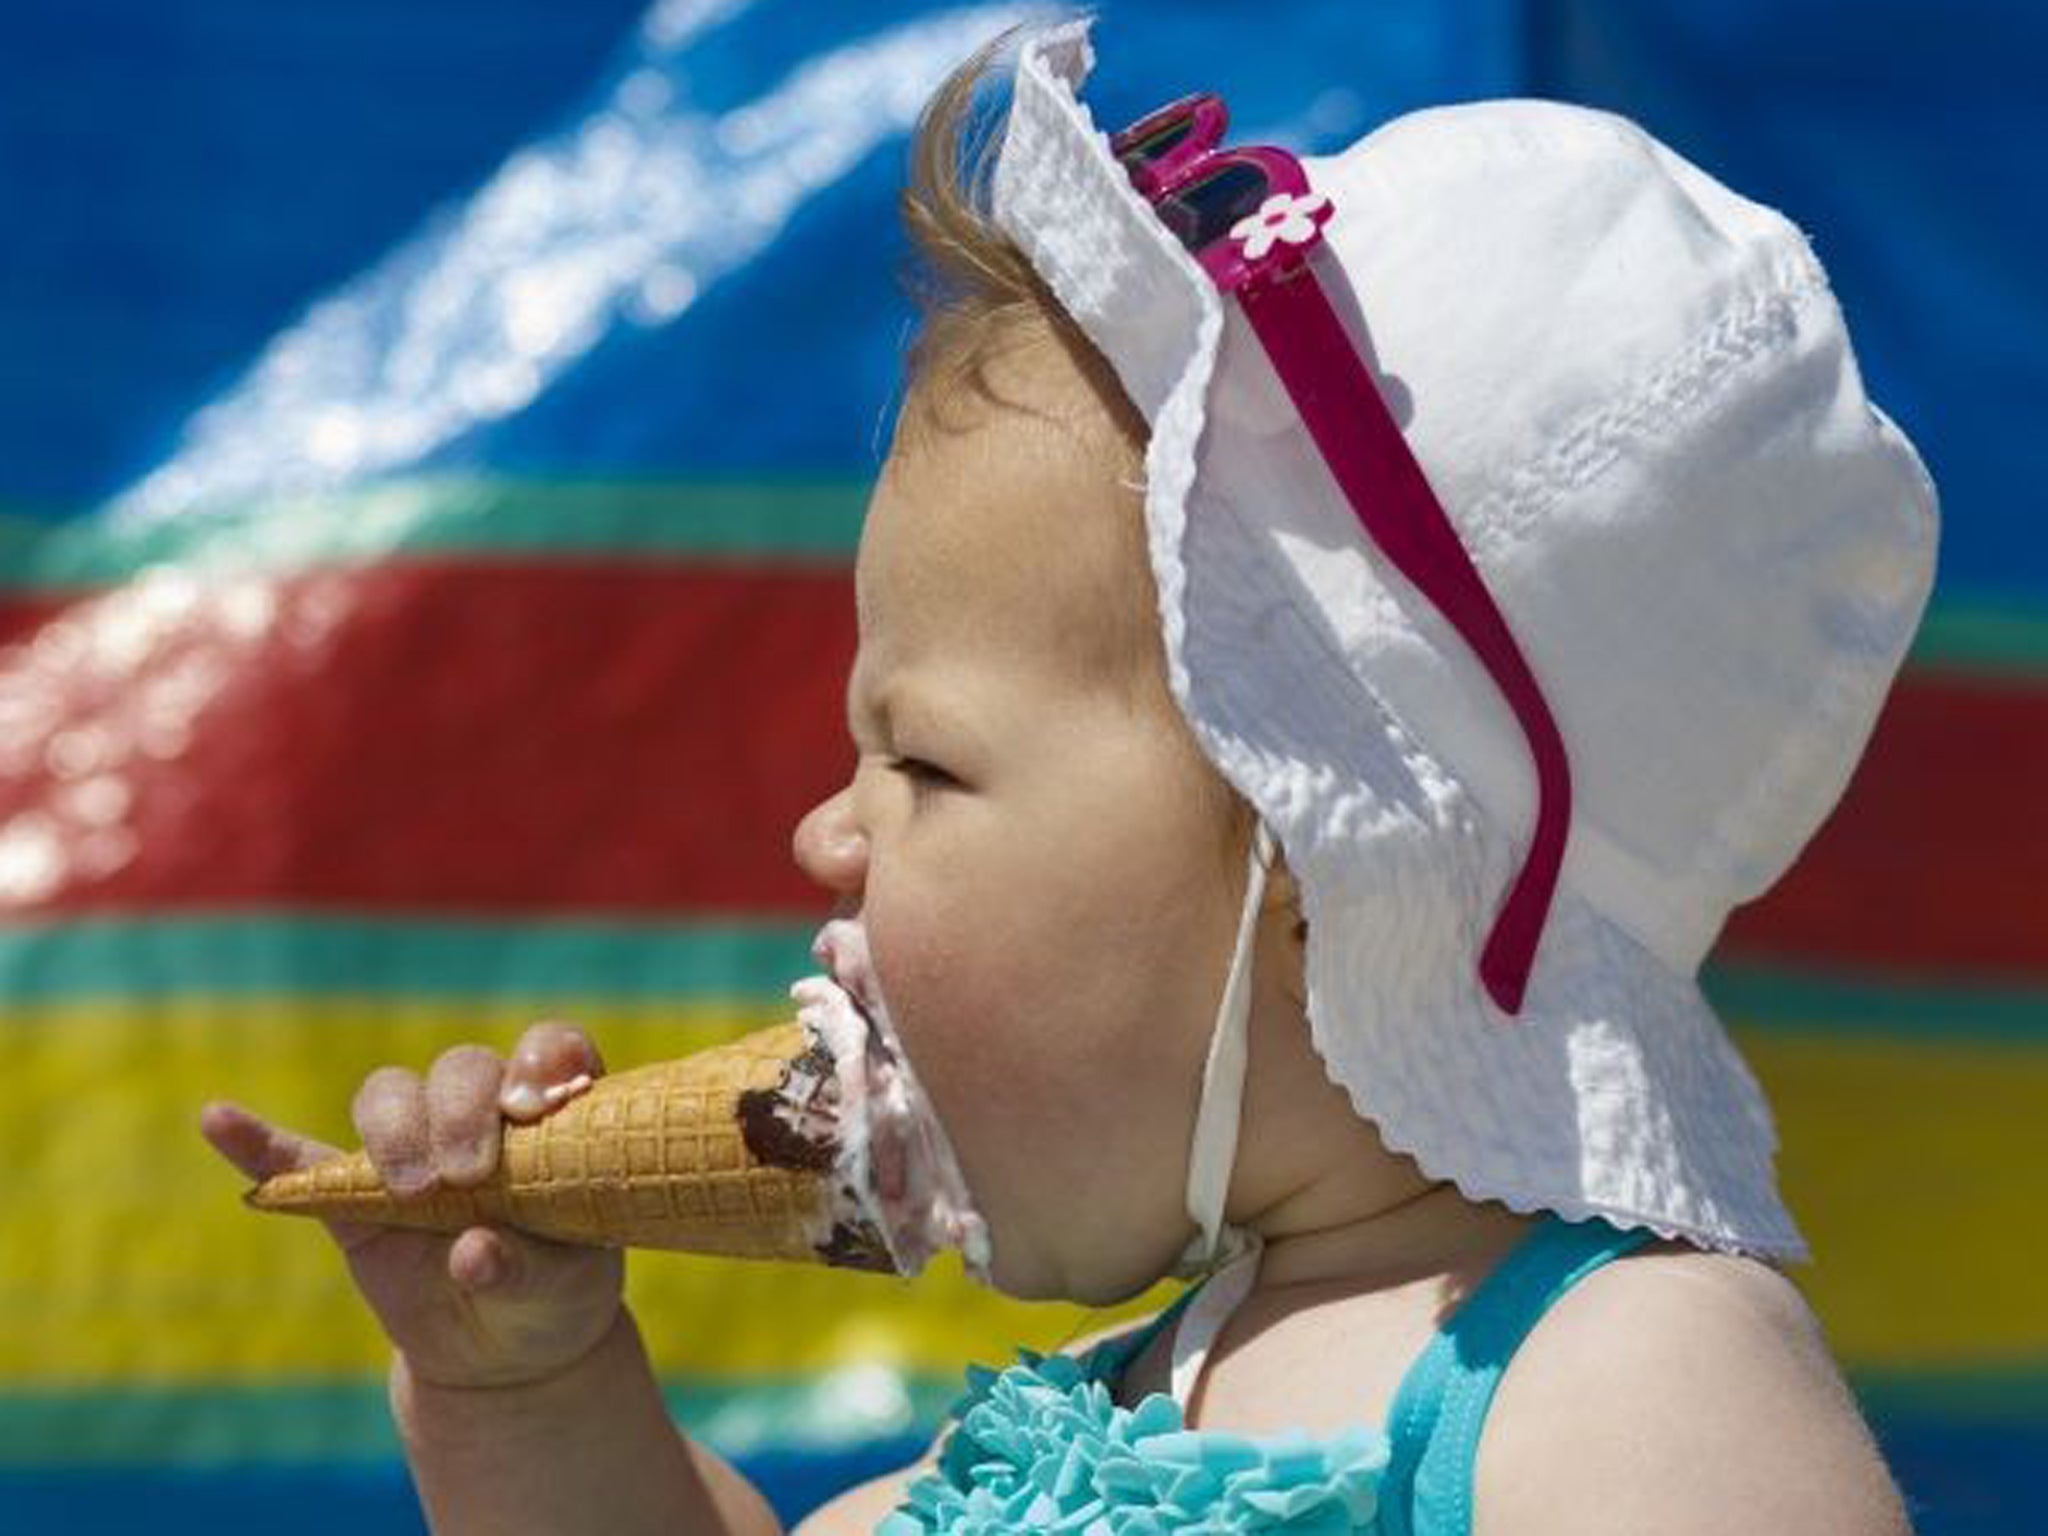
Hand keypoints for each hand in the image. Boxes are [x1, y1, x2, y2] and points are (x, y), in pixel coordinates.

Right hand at [200, 1021, 625, 1390]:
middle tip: (466, 1173)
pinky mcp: (352, 1194)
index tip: (532, 1107)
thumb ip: (526, 1267)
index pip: (549, 1052)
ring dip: (395, 1128)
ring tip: (411, 1189)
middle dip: (459, 1109)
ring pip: (391, 1096)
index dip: (543, 1062)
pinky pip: (300, 1158)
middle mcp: (482, 1114)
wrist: (499, 1353)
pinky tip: (220, 1120)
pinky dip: (260, 1143)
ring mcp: (413, 1149)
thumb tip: (472, 1250)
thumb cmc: (552, 1298)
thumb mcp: (561, 1289)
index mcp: (551, 1118)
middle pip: (461, 1069)